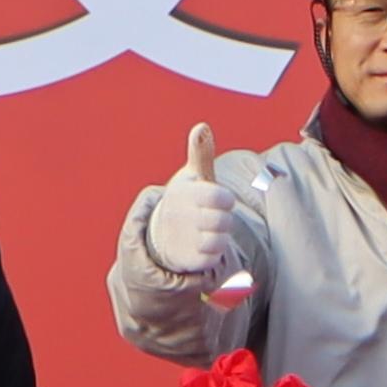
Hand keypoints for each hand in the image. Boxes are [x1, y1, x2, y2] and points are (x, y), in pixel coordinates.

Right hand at [141, 126, 238, 285]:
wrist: (161, 233)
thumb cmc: (187, 200)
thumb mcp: (193, 176)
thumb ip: (201, 153)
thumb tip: (202, 127)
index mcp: (185, 192)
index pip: (220, 197)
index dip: (225, 199)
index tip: (219, 199)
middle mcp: (181, 215)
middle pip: (224, 221)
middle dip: (224, 219)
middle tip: (212, 216)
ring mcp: (182, 238)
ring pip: (220, 241)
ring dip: (220, 236)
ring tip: (208, 230)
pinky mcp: (185, 259)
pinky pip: (213, 258)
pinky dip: (213, 253)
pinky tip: (203, 245)